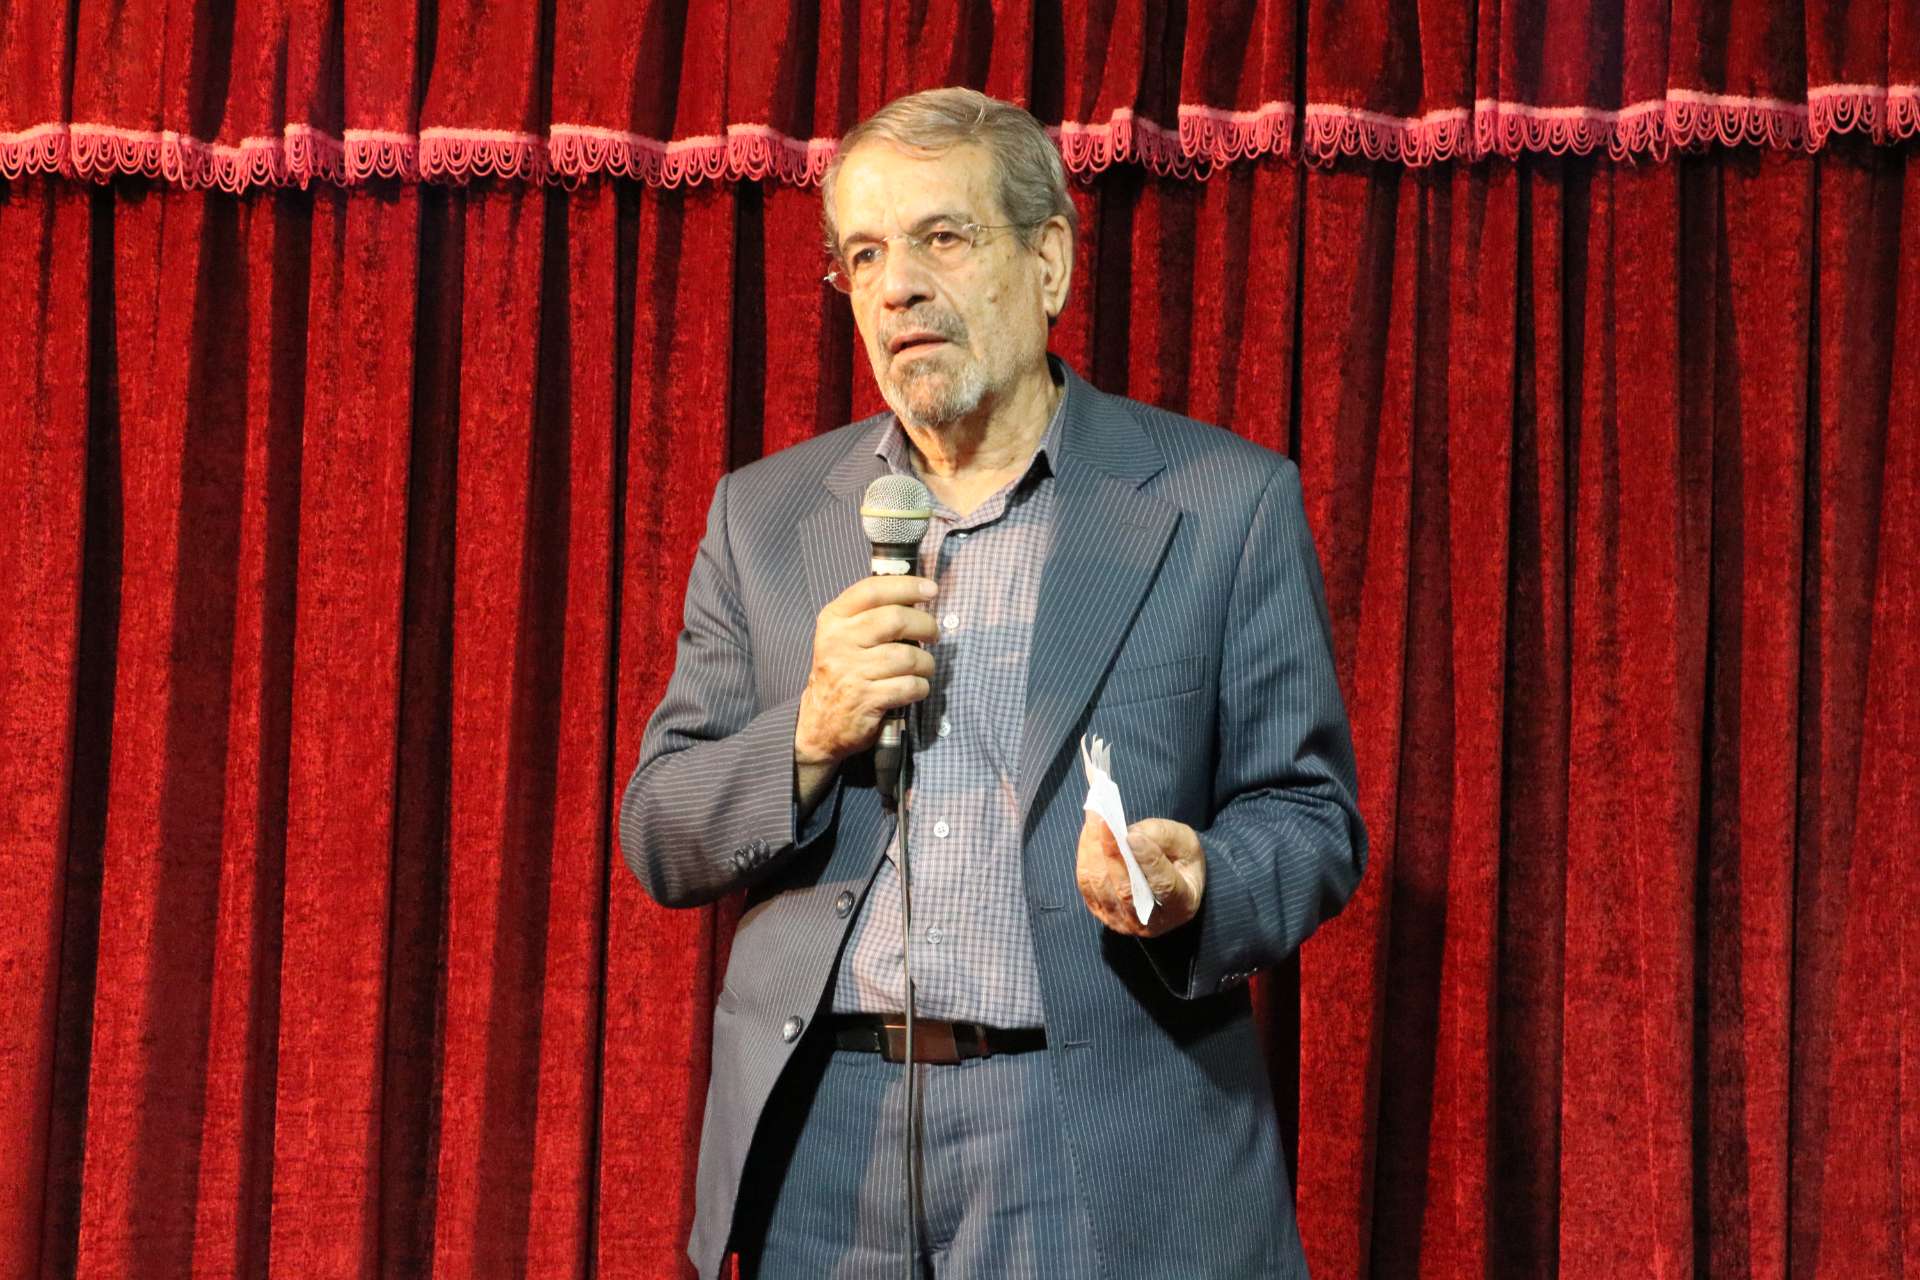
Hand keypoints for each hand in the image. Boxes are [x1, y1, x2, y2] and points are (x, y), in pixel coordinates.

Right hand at [795, 575, 939, 767]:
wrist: (820, 722)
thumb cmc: (842, 672)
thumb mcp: (843, 637)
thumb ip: (871, 614)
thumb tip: (916, 595)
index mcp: (834, 620)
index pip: (872, 590)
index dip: (906, 586)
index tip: (931, 590)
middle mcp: (839, 641)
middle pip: (896, 619)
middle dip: (926, 625)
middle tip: (933, 634)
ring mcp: (851, 671)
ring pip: (908, 656)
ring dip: (926, 663)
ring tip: (924, 667)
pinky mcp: (866, 699)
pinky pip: (910, 686)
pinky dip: (921, 687)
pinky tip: (915, 687)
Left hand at [1075, 813, 1205, 936]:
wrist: (1170, 880)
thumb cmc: (1180, 860)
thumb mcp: (1185, 843)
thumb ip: (1162, 837)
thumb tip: (1128, 834)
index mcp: (1180, 905)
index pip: (1163, 885)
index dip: (1148, 861)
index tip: (1132, 836)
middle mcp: (1150, 922)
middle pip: (1125, 889)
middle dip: (1111, 851)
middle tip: (1102, 819)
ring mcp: (1122, 921)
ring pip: (1101, 885)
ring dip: (1093, 849)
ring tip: (1092, 818)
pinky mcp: (1101, 912)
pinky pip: (1087, 884)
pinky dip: (1085, 856)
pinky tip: (1088, 833)